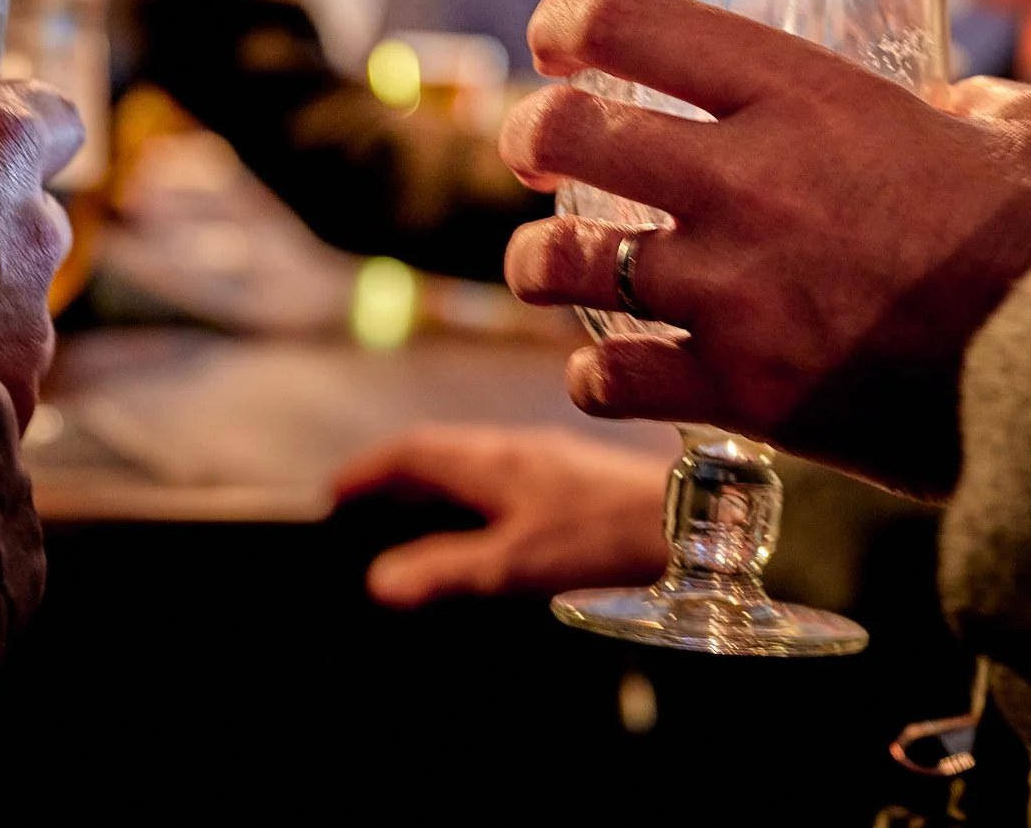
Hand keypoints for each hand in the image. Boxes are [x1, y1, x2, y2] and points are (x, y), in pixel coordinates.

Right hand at [330, 426, 675, 607]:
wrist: (698, 518)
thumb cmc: (606, 536)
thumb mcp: (516, 562)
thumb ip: (447, 570)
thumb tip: (380, 581)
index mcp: (492, 459)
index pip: (411, 452)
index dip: (367, 472)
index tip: (333, 493)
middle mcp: (515, 448)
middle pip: (438, 454)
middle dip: (395, 479)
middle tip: (360, 510)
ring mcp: (548, 460)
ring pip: (473, 465)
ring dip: (435, 488)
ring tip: (410, 521)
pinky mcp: (575, 477)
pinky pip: (503, 478)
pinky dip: (473, 497)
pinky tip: (484, 527)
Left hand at [499, 0, 1030, 495]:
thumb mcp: (1027, 126)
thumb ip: (971, 101)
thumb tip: (950, 112)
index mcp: (804, 96)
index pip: (629, 19)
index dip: (569, 22)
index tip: (559, 41)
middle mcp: (745, 182)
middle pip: (562, 132)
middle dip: (529, 136)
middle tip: (538, 149)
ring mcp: (731, 292)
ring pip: (556, 264)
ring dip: (539, 263)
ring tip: (551, 265)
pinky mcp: (740, 392)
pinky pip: (607, 382)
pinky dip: (598, 378)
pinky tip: (621, 372)